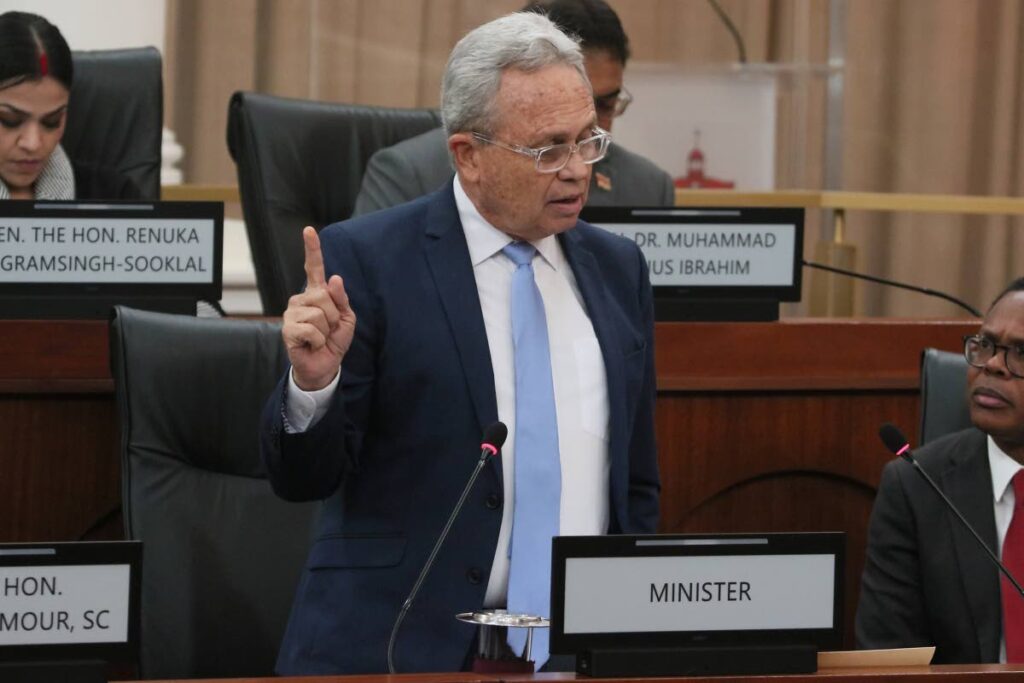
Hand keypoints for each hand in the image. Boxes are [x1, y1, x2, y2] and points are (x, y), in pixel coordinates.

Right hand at [282, 227, 356, 390]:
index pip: (314, 268)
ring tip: (320, 337)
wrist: (325, 365)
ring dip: (327, 330)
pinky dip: (319, 340)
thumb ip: (341, 299)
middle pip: (323, 296)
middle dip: (334, 316)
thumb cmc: (334, 340)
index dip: (312, 249)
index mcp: (316, 293)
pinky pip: (312, 329)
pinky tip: (312, 344)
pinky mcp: (287, 329)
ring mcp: (291, 313)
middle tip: (329, 329)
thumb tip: (334, 278)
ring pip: (319, 314)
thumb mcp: (346, 318)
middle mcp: (300, 299)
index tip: (309, 230)